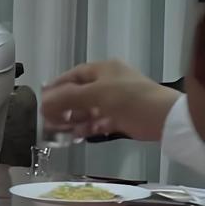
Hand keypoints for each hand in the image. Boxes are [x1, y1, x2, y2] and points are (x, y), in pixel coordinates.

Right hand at [41, 60, 179, 140]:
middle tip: (48, 120)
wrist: (163, 118)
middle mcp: (108, 83)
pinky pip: (97, 122)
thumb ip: (67, 97)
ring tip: (59, 131)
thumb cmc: (130, 99)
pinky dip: (87, 128)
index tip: (41, 101)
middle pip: (78, 94)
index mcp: (103, 70)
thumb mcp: (95, 93)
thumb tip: (43, 102)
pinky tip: (77, 135)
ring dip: (73, 120)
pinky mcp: (120, 118)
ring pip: (87, 110)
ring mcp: (114, 101)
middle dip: (62, 107)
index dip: (56, 87)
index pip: (72, 76)